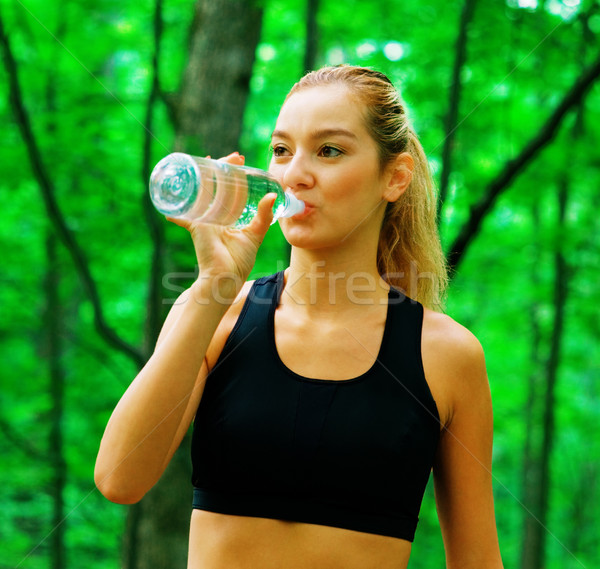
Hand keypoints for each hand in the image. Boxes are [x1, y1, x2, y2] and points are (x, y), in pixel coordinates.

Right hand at [166, 153, 274, 299]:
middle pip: (215, 186)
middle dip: (221, 168)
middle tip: (234, 157)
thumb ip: (264, 216)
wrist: (227, 277)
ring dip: (203, 175)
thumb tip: (272, 196)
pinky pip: (183, 216)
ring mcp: (203, 220)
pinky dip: (176, 212)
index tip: (240, 160)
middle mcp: (214, 215)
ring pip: (201, 192)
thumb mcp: (255, 234)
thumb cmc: (239, 260)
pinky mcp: (196, 227)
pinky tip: (172, 203)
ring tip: (211, 160)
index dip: (234, 175)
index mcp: (227, 216)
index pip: (230, 190)